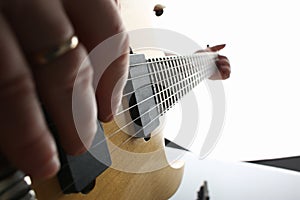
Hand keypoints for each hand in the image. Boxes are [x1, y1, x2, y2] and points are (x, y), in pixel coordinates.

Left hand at [0, 0, 128, 179]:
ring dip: (109, 78)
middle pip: (64, 62)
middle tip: (81, 139)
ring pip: (102, 31)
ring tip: (108, 107)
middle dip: (77, 112)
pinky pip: (107, 4)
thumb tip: (5, 123)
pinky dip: (113, 38)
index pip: (12, 81)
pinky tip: (110, 60)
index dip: (30, 130)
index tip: (43, 159)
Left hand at [195, 44, 230, 79]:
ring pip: (229, 69)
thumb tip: (225, 44)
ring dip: (225, 64)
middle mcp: (216, 69)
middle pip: (227, 63)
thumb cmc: (199, 57)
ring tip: (217, 63)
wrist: (196, 63)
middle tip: (216, 60)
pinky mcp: (219, 77)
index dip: (221, 57)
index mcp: (214, 63)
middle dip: (223, 60)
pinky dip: (227, 70)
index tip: (216, 56)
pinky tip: (220, 67)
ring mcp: (218, 73)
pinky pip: (228, 75)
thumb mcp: (209, 50)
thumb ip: (217, 47)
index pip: (223, 59)